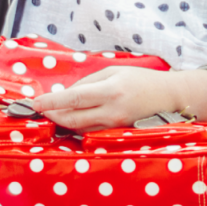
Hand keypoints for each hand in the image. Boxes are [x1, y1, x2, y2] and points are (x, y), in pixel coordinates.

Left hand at [28, 65, 184, 132]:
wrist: (171, 97)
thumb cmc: (143, 80)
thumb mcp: (116, 71)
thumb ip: (89, 82)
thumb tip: (68, 93)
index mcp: (111, 90)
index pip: (73, 98)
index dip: (51, 102)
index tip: (35, 102)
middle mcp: (112, 111)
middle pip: (72, 118)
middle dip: (53, 114)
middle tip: (41, 109)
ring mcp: (115, 126)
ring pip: (79, 129)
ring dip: (63, 122)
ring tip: (53, 114)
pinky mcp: (118, 134)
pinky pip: (91, 132)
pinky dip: (78, 127)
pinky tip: (71, 120)